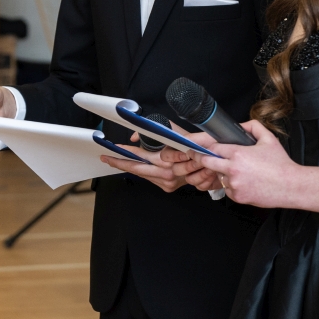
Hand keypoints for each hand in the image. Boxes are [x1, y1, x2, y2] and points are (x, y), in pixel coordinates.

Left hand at [98, 125, 220, 192]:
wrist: (211, 164)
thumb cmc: (195, 145)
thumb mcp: (176, 132)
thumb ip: (155, 131)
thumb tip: (135, 137)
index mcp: (168, 160)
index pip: (141, 156)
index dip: (126, 152)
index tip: (114, 148)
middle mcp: (167, 174)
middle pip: (137, 169)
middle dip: (120, 163)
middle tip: (106, 158)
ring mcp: (167, 183)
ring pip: (142, 174)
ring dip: (129, 167)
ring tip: (115, 159)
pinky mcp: (168, 187)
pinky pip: (149, 178)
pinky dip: (141, 171)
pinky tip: (133, 165)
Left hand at [191, 120, 298, 206]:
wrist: (291, 186)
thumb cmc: (281, 164)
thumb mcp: (269, 139)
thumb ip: (253, 127)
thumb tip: (241, 125)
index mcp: (238, 154)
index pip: (213, 148)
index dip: (206, 147)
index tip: (200, 147)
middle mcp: (233, 169)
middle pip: (207, 163)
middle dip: (200, 158)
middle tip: (196, 156)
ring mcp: (234, 184)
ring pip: (219, 177)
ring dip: (222, 173)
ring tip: (238, 171)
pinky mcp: (237, 197)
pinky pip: (227, 189)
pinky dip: (231, 186)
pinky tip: (244, 182)